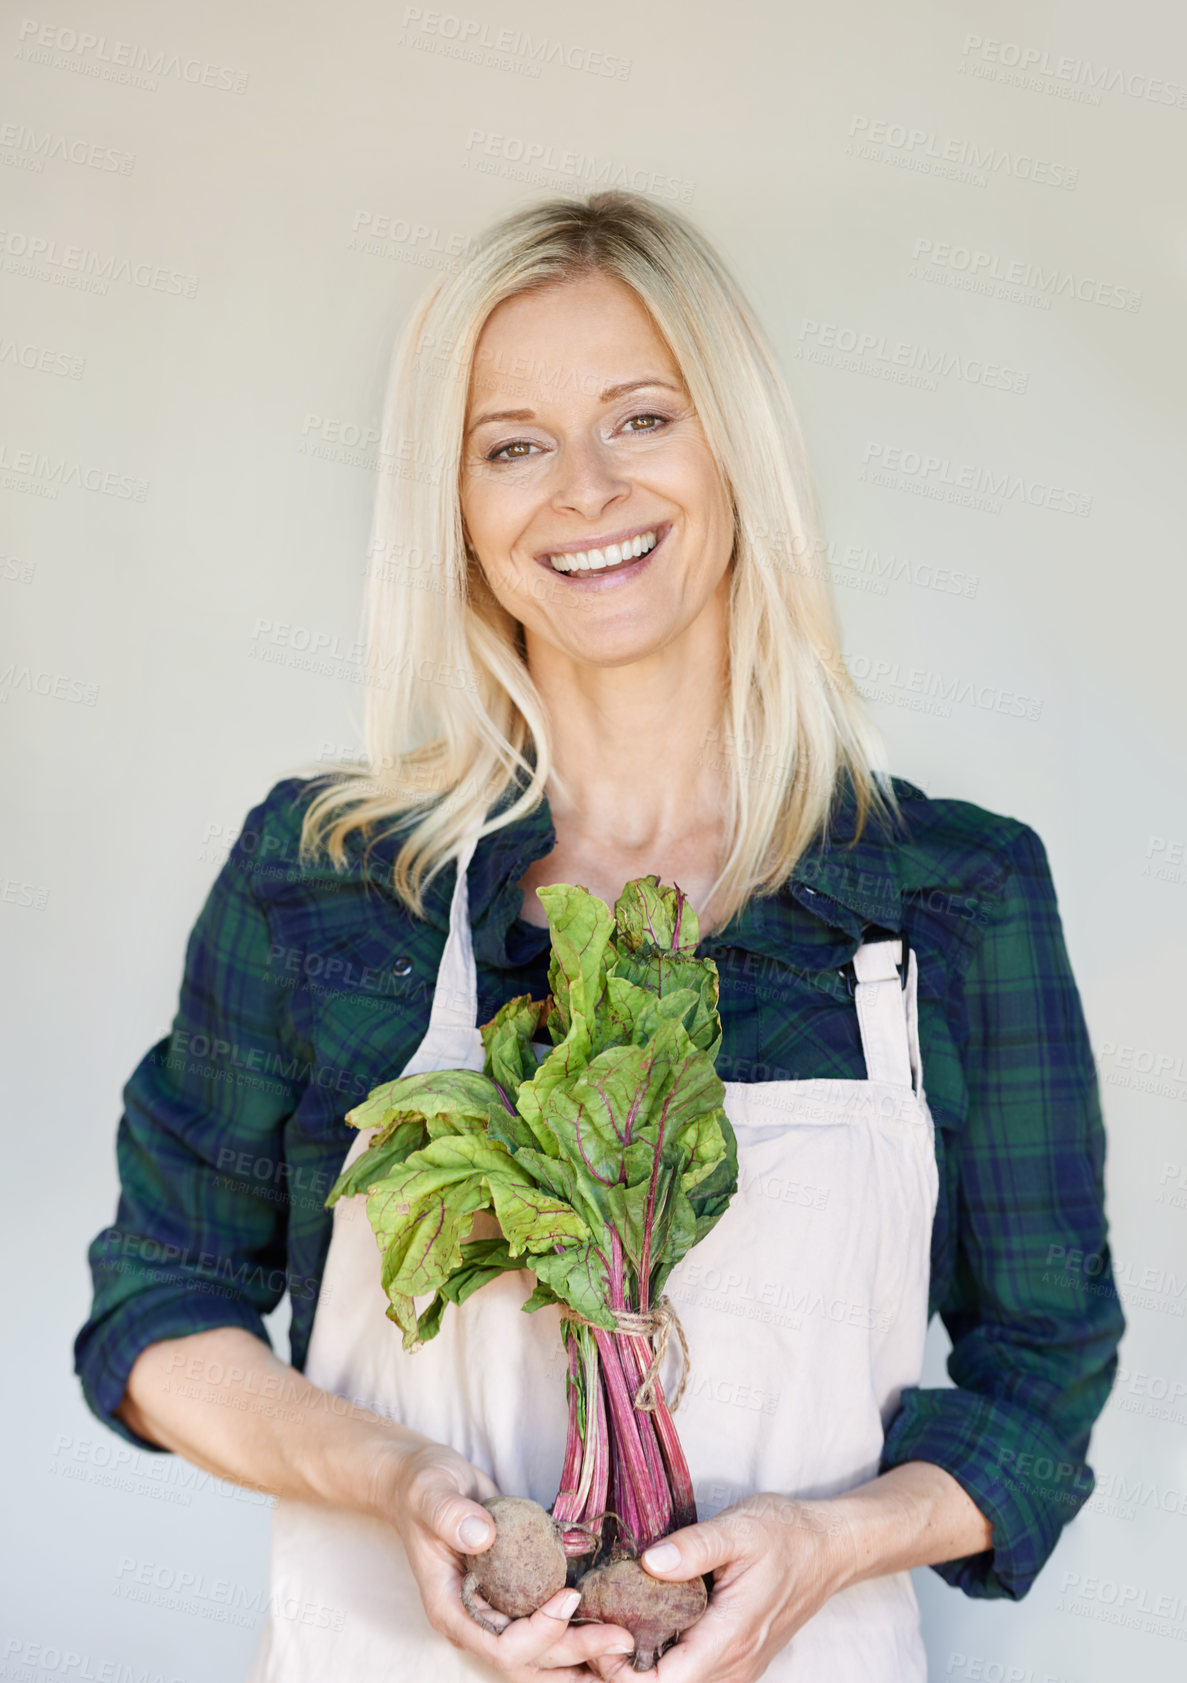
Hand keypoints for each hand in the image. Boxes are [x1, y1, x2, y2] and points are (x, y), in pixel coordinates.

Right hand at [388, 1443, 635, 1678]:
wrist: (424, 1483)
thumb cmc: (424, 1488)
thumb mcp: (432, 1493)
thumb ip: (451, 1515)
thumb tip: (482, 1535)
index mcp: (450, 1607)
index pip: (499, 1645)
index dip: (538, 1632)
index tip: (569, 1597)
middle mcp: (474, 1620)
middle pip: (527, 1660)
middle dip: (574, 1654)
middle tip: (622, 1640)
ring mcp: (492, 1612)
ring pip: (538, 1654)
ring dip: (579, 1654)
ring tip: (621, 1646)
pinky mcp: (510, 1597)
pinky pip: (543, 1627)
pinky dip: (573, 1630)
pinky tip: (605, 1623)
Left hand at [588, 1494, 850, 1682]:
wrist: (829, 1548)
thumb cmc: (785, 1534)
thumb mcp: (739, 1528)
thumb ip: (694, 1547)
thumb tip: (649, 1561)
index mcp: (730, 1636)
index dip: (623, 1672)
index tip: (599, 1637)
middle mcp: (734, 1664)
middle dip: (624, 1670)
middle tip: (595, 1627)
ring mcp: (739, 1666)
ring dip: (643, 1667)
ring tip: (613, 1626)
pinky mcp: (739, 1658)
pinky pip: (695, 1673)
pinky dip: (665, 1659)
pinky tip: (646, 1627)